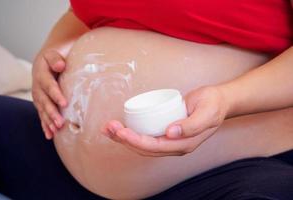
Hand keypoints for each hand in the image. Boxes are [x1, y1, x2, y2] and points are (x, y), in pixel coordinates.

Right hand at [32, 49, 66, 138]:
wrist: (46, 62)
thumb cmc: (55, 57)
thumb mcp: (54, 54)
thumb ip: (55, 58)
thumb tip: (60, 65)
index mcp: (41, 73)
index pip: (49, 85)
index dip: (55, 94)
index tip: (64, 103)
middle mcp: (37, 87)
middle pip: (44, 101)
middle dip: (52, 112)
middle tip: (60, 123)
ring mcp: (38, 96)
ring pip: (42, 110)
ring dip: (48, 121)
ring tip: (55, 131)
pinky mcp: (41, 103)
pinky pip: (42, 115)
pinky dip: (45, 125)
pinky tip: (49, 135)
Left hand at [101, 86, 229, 155]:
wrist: (219, 101)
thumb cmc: (213, 105)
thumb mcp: (206, 112)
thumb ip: (191, 125)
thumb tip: (170, 132)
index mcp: (183, 144)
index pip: (154, 147)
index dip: (136, 141)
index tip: (122, 131)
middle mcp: (174, 145)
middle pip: (144, 148)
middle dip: (125, 139)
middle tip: (109, 127)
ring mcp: (169, 139)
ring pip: (142, 143)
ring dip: (124, 137)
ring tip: (108, 128)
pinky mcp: (165, 131)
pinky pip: (146, 135)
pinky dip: (131, 132)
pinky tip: (121, 126)